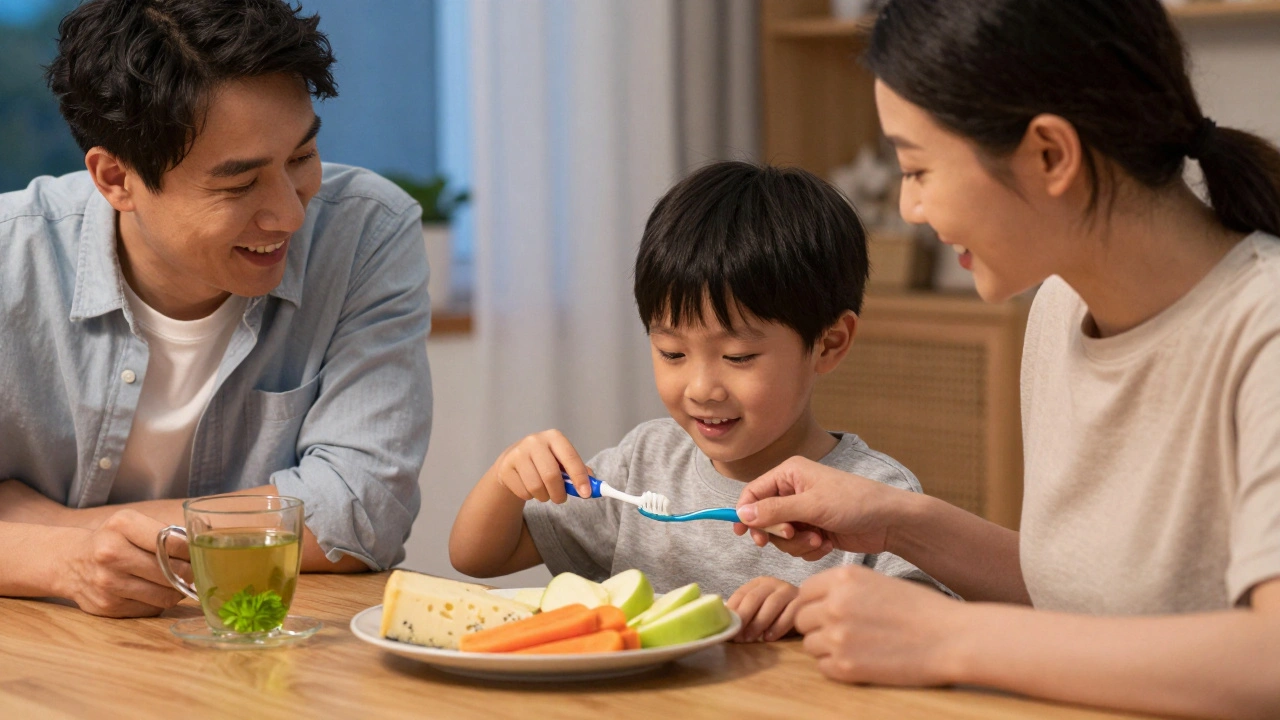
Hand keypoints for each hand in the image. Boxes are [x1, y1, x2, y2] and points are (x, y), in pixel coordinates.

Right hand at [56, 509, 189, 617]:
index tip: (196, 554)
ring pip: (165, 595)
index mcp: (121, 526)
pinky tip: (153, 591)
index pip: (173, 543)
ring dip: (177, 590)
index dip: (191, 551)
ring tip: (176, 582)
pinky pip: (151, 608)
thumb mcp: (131, 524)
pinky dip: (159, 601)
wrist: (69, 562)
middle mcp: (111, 554)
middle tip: (191, 570)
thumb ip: (164, 533)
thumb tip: (201, 550)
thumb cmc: (111, 540)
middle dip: (189, 573)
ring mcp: (108, 583)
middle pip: (172, 572)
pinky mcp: (108, 606)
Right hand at [490, 429, 591, 502]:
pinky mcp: (506, 468)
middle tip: (561, 499)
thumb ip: (579, 472)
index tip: (586, 494)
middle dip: (559, 493)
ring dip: (544, 496)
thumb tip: (592, 488)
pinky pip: (523, 492)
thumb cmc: (545, 462)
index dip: (579, 477)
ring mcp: (518, 454)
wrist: (513, 460)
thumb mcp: (562, 461)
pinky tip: (529, 488)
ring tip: (545, 492)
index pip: (570, 457)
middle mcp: (534, 442)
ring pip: (536, 487)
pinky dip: (530, 496)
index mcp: (554, 437)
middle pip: (551, 475)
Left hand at [728, 576, 800, 642]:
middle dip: (744, 617)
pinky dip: (778, 627)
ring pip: (772, 604)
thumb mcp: (759, 611)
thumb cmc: (777, 615)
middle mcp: (774, 583)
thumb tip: (724, 625)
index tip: (727, 627)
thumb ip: (744, 613)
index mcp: (759, 583)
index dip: (733, 611)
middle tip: (738, 636)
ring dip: (759, 623)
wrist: (807, 611)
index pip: (742, 594)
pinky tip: (770, 637)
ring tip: (751, 639)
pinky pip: (790, 613)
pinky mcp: (802, 601)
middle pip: (755, 597)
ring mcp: (789, 590)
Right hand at [732, 456, 904, 560]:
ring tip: (819, 540)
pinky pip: (796, 546)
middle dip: (779, 533)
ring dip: (797, 544)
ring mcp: (804, 512)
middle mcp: (794, 491)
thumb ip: (774, 510)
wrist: (889, 522)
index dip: (745, 512)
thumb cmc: (855, 503)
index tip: (744, 533)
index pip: (753, 492)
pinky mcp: (814, 530)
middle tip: (792, 535)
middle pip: (765, 518)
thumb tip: (742, 515)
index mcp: (790, 474)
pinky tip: (827, 544)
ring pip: (780, 537)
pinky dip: (809, 549)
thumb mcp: (812, 506)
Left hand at [794, 565, 962, 685]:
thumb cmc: (922, 610)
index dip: (813, 603)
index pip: (804, 591)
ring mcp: (837, 636)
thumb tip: (818, 601)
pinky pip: (822, 666)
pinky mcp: (845, 666)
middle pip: (801, 618)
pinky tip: (862, 659)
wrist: (951, 638)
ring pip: (809, 644)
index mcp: (844, 579)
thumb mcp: (879, 582)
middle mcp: (835, 604)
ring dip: (827, 646)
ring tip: (858, 645)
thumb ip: (845, 589)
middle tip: (843, 630)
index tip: (824, 610)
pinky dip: (837, 666)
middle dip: (817, 625)